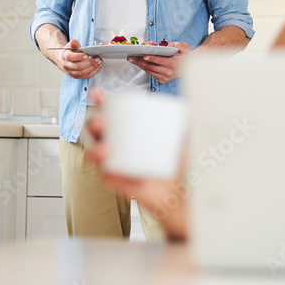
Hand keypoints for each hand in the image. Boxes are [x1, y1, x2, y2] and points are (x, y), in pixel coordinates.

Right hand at [53, 39, 102, 79]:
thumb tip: (73, 41)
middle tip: (97, 58)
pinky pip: (86, 76)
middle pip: (78, 67)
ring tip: (99, 62)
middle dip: (89, 63)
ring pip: (83, 72)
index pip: (70, 57)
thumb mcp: (70, 46)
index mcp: (64, 56)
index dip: (79, 57)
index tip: (87, 55)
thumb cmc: (70, 52)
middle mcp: (66, 66)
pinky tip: (98, 66)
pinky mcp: (76, 76)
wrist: (65, 60)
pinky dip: (94, 72)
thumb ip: (74, 43)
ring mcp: (71, 72)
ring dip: (93, 67)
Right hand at [84, 89, 188, 239]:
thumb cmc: (182, 163)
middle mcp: (122, 144)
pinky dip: (104, 172)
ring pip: (97, 153)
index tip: (98, 93)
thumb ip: (188, 120)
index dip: (103, 102)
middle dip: (94, 123)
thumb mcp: (187, 136)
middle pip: (99, 130)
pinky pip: (106, 176)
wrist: (185, 191)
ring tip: (105, 149)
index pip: (114, 113)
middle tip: (103, 122)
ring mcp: (119, 163)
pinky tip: (109, 169)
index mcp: (133, 129)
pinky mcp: (120, 182)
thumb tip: (189, 105)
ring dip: (94, 149)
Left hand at [128, 41, 189, 83]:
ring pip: (149, 70)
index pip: (160, 61)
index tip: (144, 56)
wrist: (188, 67)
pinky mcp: (162, 80)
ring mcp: (164, 77)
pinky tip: (138, 63)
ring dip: (139, 65)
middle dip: (140, 61)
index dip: (152, 58)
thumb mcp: (185, 47)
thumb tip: (169, 45)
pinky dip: (144, 68)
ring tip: (131, 59)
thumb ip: (178, 45)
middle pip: (151, 67)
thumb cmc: (184, 56)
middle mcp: (168, 72)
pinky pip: (150, 73)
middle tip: (131, 57)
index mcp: (173, 64)